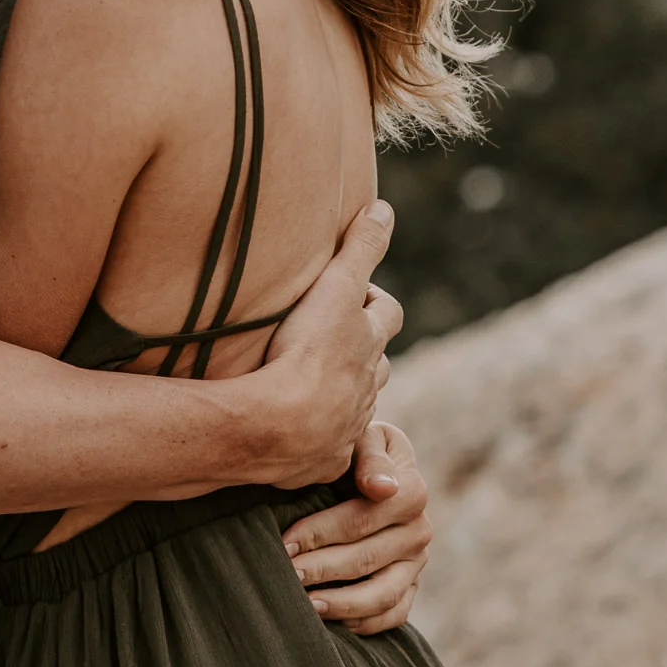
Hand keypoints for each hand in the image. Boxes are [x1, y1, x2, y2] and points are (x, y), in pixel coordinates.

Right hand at [238, 203, 401, 486]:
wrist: (281, 425)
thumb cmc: (307, 352)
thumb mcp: (336, 286)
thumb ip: (362, 247)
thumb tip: (385, 207)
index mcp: (368, 343)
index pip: (386, 314)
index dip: (374, 301)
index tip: (351, 294)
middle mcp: (366, 386)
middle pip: (377, 364)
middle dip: (361, 352)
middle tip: (331, 341)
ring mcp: (347, 425)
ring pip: (356, 405)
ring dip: (342, 394)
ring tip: (312, 386)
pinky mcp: (324, 459)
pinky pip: (330, 449)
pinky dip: (321, 439)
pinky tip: (300, 436)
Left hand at [282, 423, 430, 635]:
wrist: (371, 471)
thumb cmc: (357, 452)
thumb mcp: (365, 438)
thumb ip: (371, 456)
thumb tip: (382, 488)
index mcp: (411, 491)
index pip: (361, 518)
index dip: (320, 533)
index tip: (284, 542)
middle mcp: (419, 531)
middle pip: (366, 559)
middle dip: (320, 569)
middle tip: (285, 576)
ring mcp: (417, 563)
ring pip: (382, 595)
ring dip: (341, 604)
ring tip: (305, 607)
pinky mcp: (411, 587)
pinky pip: (393, 614)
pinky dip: (363, 623)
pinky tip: (329, 620)